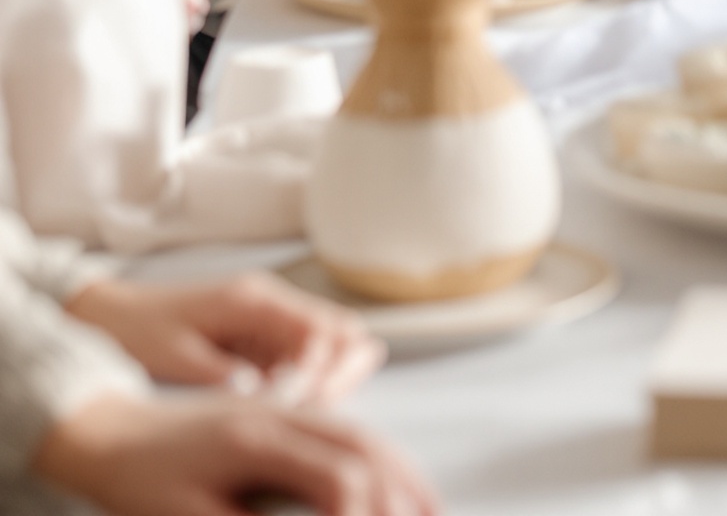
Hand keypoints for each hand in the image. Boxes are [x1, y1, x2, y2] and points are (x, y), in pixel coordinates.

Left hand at [32, 391, 436, 515]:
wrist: (106, 428)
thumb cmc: (138, 477)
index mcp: (259, 439)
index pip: (338, 480)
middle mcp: (280, 415)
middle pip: (364, 448)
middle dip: (404, 493)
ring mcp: (282, 409)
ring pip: (360, 434)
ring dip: (400, 471)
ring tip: (432, 507)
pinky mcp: (278, 415)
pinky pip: (342, 430)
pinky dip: (375, 456)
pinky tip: (388, 478)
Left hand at [67, 271, 382, 403]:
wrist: (116, 315)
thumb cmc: (142, 332)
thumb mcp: (177, 357)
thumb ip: (224, 375)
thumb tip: (264, 397)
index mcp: (254, 300)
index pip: (318, 329)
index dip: (323, 369)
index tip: (308, 402)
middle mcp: (271, 302)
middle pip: (339, 328)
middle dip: (342, 370)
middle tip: (323, 409)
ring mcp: (270, 318)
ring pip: (330, 341)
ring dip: (332, 375)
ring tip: (313, 411)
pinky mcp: (263, 335)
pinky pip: (305, 355)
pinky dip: (312, 379)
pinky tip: (296, 405)